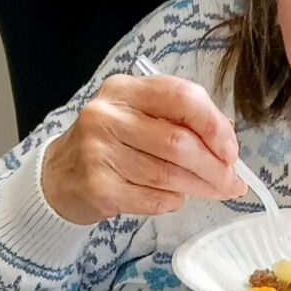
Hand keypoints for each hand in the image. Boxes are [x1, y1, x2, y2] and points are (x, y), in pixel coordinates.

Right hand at [42, 73, 245, 224]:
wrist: (59, 177)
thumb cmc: (112, 145)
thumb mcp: (141, 118)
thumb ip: (182, 121)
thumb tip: (228, 143)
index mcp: (126, 90)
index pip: (182, 97)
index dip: (215, 126)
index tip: (231, 150)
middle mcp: (108, 115)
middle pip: (179, 142)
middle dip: (215, 167)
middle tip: (232, 182)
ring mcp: (98, 150)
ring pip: (168, 174)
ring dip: (199, 187)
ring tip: (214, 191)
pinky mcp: (97, 185)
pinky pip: (153, 198)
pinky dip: (172, 201)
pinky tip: (174, 198)